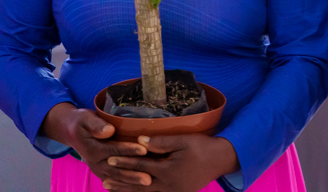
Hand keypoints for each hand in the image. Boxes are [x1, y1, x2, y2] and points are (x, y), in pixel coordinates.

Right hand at [40, 102, 148, 186]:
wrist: (72, 132)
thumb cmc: (83, 123)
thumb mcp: (86, 119)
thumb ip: (97, 125)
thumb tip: (108, 131)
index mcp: (92, 149)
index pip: (113, 150)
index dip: (128, 150)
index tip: (143, 150)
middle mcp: (95, 162)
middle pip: (116, 169)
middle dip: (133, 173)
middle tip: (148, 177)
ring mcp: (98, 169)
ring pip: (116, 177)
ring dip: (131, 181)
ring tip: (147, 182)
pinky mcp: (101, 172)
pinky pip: (113, 181)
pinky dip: (124, 185)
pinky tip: (137, 187)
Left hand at [103, 133, 237, 191]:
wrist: (223, 159)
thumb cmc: (204, 147)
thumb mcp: (184, 141)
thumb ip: (161, 142)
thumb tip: (140, 141)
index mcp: (168, 171)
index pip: (141, 165)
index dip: (125, 161)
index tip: (110, 158)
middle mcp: (168, 185)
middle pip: (139, 184)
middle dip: (121, 182)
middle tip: (104, 180)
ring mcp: (173, 191)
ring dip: (128, 190)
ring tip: (113, 188)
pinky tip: (134, 190)